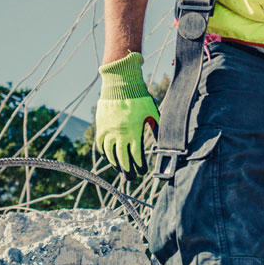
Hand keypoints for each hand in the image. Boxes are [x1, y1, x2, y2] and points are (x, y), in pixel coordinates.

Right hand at [95, 52, 159, 178]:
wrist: (120, 85)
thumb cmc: (140, 98)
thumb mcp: (152, 113)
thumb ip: (157, 129)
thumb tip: (163, 143)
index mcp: (134, 131)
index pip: (137, 155)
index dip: (140, 165)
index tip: (143, 172)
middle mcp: (120, 133)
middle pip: (122, 158)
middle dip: (127, 170)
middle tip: (131, 179)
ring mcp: (108, 130)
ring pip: (110, 153)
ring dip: (115, 164)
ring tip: (121, 170)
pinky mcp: (100, 126)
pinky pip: (101, 144)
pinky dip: (105, 153)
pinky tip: (109, 158)